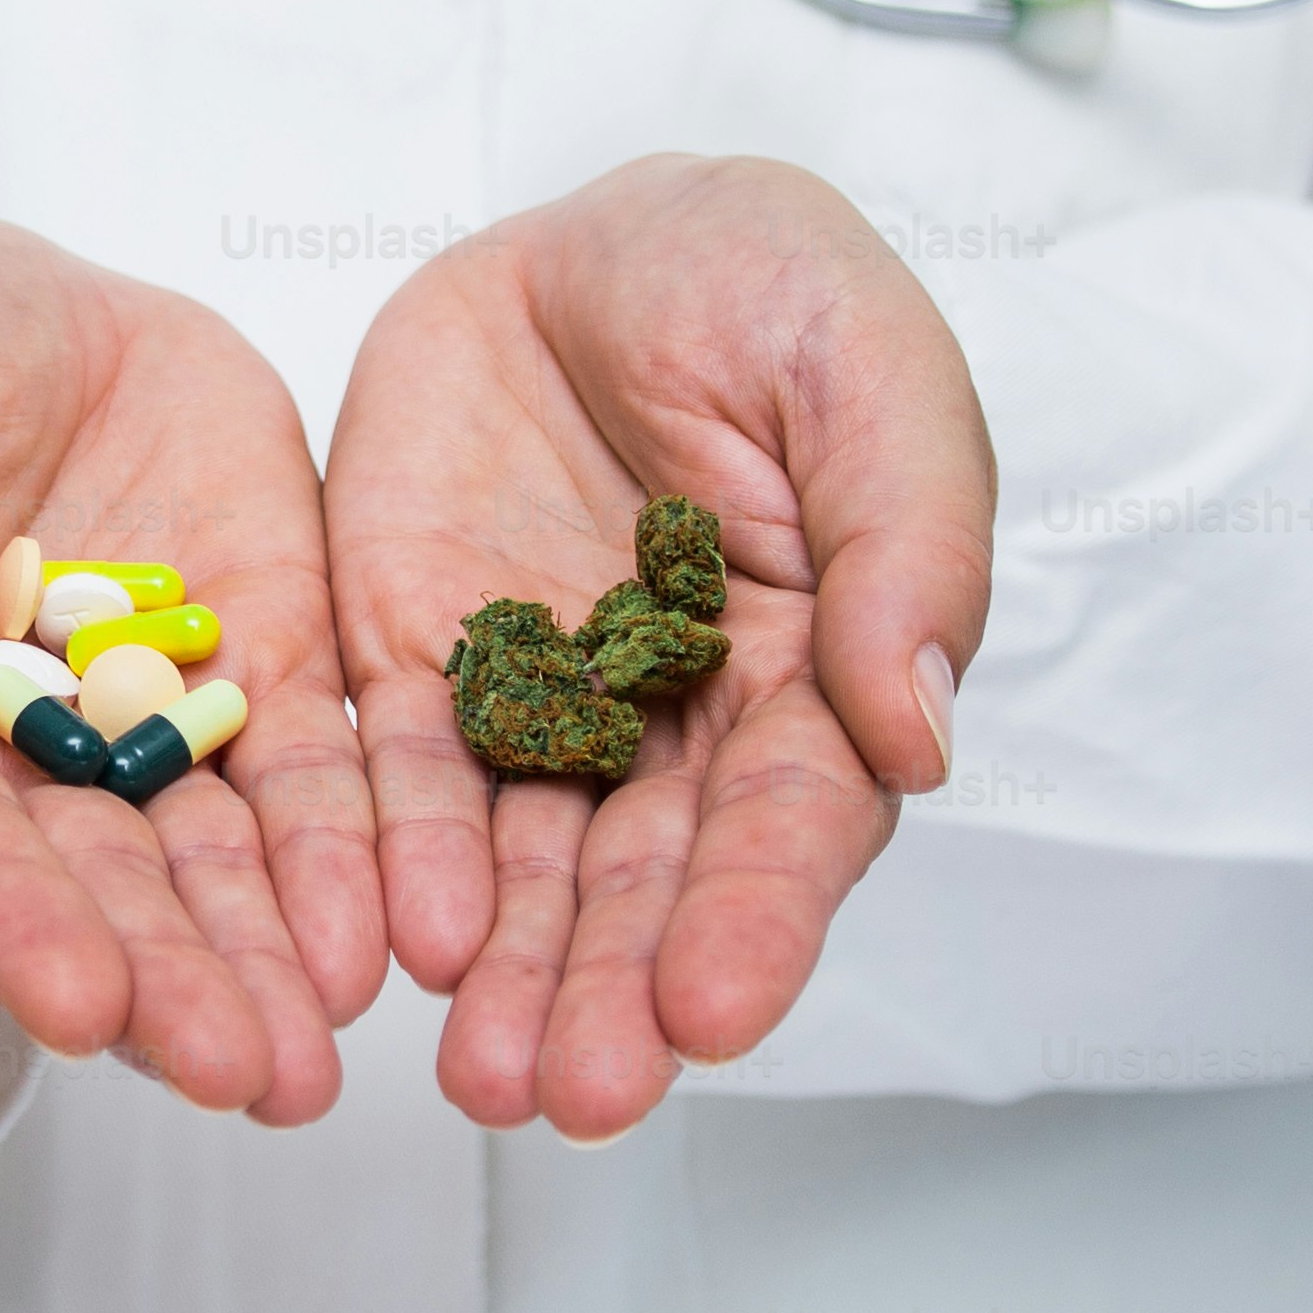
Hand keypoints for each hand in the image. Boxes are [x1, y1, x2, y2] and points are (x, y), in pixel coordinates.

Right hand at [0, 219, 383, 1122]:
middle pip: (94, 891)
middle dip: (170, 987)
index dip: (5, 926)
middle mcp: (7, 772)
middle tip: (251, 1076)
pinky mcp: (261, 668)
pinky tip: (392, 927)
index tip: (82, 1007)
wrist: (3, 291)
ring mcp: (146, 726)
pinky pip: (315, 769)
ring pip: (214, 862)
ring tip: (323, 1058)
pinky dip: (352, 847)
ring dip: (267, 958)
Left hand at [323, 158, 994, 1138]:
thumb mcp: (868, 369)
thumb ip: (902, 542)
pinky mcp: (414, 654)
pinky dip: (397, 857)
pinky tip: (396, 940)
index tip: (716, 1011)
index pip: (792, 822)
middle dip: (614, 988)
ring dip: (508, 973)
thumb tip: (917, 731)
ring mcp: (540, 696)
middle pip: (647, 879)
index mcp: (815, 667)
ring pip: (523, 864)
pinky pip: (395, 771)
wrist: (594, 223)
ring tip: (487, 1079)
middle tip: (578, 1090)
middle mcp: (678, 718)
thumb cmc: (765, 282)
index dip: (757, 918)